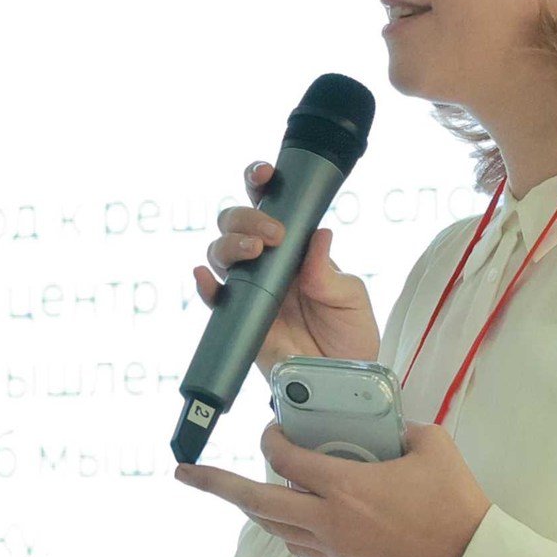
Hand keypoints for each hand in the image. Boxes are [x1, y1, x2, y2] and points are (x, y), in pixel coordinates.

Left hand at [175, 418, 492, 556]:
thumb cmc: (453, 499)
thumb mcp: (430, 444)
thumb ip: (399, 429)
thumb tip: (385, 424)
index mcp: (345, 485)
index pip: (286, 459)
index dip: (271, 439)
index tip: (271, 427)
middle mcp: (328, 518)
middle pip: (257, 503)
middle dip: (216, 485)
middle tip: (184, 473)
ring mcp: (333, 546)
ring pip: (272, 527)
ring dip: (249, 507)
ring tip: (229, 492)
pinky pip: (296, 544)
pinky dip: (280, 527)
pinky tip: (282, 517)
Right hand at [192, 157, 379, 375]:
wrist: (341, 382)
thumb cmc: (349, 336)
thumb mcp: (350, 299)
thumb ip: (329, 272)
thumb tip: (319, 234)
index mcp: (295, 248)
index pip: (272, 206)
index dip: (261, 184)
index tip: (266, 174)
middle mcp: (268, 263)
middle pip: (236, 224)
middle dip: (245, 218)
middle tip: (273, 235)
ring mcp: (250, 289)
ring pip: (220, 253)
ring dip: (229, 245)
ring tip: (253, 253)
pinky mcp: (239, 318)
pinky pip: (214, 299)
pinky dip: (206, 285)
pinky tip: (206, 278)